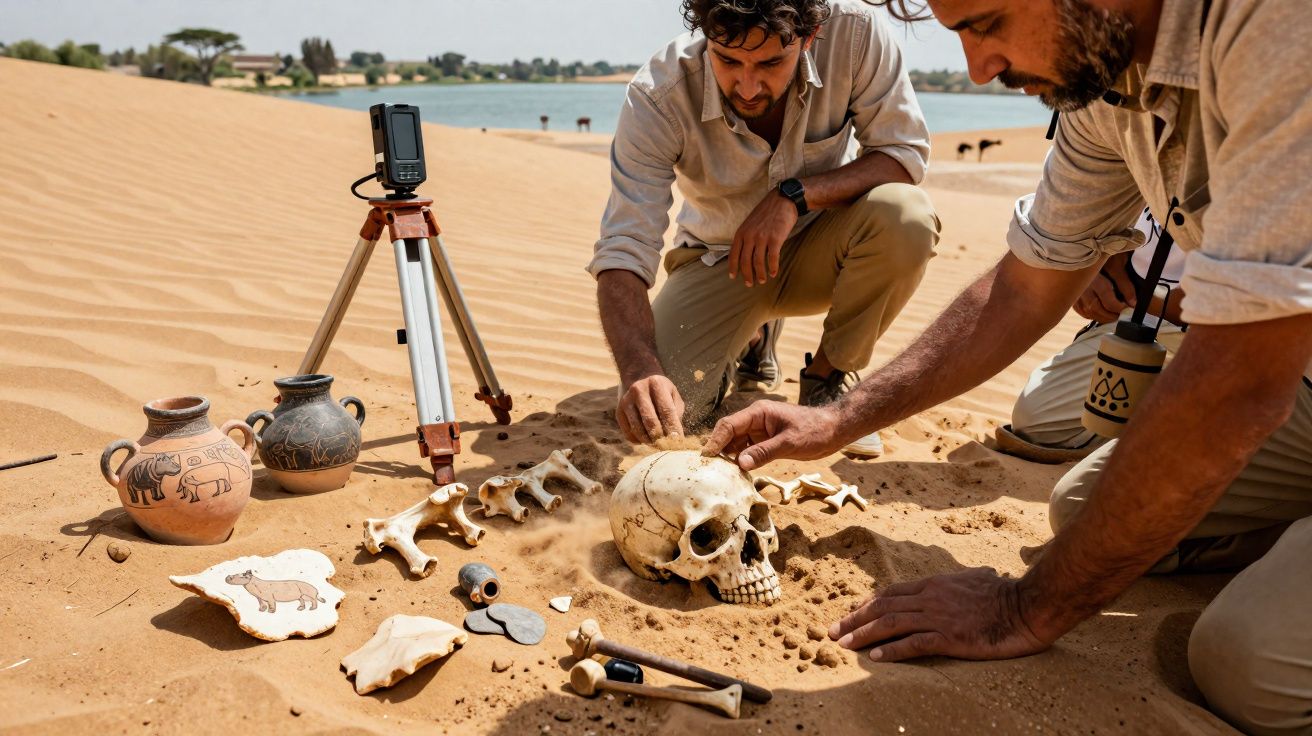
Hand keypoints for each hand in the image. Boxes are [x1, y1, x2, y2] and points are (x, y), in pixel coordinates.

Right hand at [617, 374, 684, 444]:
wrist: (639, 379)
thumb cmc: (662, 391)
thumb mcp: (673, 395)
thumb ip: (676, 412)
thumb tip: (674, 436)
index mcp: (656, 384)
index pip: (666, 410)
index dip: (673, 427)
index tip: (677, 440)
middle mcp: (639, 390)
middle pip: (650, 420)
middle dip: (659, 437)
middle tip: (666, 446)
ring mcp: (626, 401)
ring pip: (637, 428)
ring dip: (648, 441)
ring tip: (656, 445)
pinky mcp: (619, 411)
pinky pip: (628, 432)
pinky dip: (637, 440)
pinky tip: (645, 440)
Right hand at [702, 401, 843, 469]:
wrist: (834, 430)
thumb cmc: (814, 431)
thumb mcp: (789, 443)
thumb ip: (764, 452)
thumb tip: (740, 464)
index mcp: (758, 412)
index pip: (729, 425)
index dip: (716, 440)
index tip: (706, 457)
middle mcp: (756, 420)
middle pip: (729, 433)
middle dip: (719, 449)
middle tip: (708, 468)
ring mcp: (760, 431)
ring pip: (737, 443)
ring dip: (729, 457)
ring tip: (719, 474)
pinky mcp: (766, 441)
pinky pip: (748, 450)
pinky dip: (742, 461)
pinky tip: (737, 474)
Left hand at [728, 190, 798, 286]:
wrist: (783, 200)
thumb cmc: (767, 212)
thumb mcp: (750, 223)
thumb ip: (746, 236)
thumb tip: (744, 253)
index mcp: (741, 232)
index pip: (733, 254)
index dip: (733, 267)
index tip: (733, 277)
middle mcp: (749, 236)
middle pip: (745, 261)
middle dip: (747, 275)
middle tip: (749, 283)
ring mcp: (762, 237)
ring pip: (758, 262)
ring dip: (760, 274)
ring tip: (762, 280)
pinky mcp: (775, 238)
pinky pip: (772, 258)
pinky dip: (772, 267)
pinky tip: (773, 273)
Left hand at [828, 568, 1050, 661]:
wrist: (1026, 605)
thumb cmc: (1006, 593)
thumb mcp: (978, 579)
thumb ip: (966, 579)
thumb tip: (977, 575)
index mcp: (933, 584)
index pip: (890, 593)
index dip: (866, 604)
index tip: (849, 614)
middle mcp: (929, 597)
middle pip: (881, 608)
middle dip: (853, 620)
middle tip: (832, 632)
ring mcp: (938, 616)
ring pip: (890, 624)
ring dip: (862, 635)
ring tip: (843, 645)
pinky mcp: (949, 636)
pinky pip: (913, 644)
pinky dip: (892, 651)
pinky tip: (875, 659)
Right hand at [1073, 253, 1136, 322]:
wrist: (1081, 246)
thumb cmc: (1103, 251)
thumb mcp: (1118, 263)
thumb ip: (1125, 283)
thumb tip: (1133, 301)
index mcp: (1095, 276)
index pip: (1108, 299)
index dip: (1120, 307)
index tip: (1130, 307)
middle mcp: (1082, 285)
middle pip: (1096, 308)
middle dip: (1112, 315)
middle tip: (1123, 315)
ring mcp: (1074, 290)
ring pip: (1087, 311)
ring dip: (1102, 317)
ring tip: (1113, 315)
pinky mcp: (1071, 292)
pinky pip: (1080, 310)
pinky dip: (1090, 314)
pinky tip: (1099, 313)